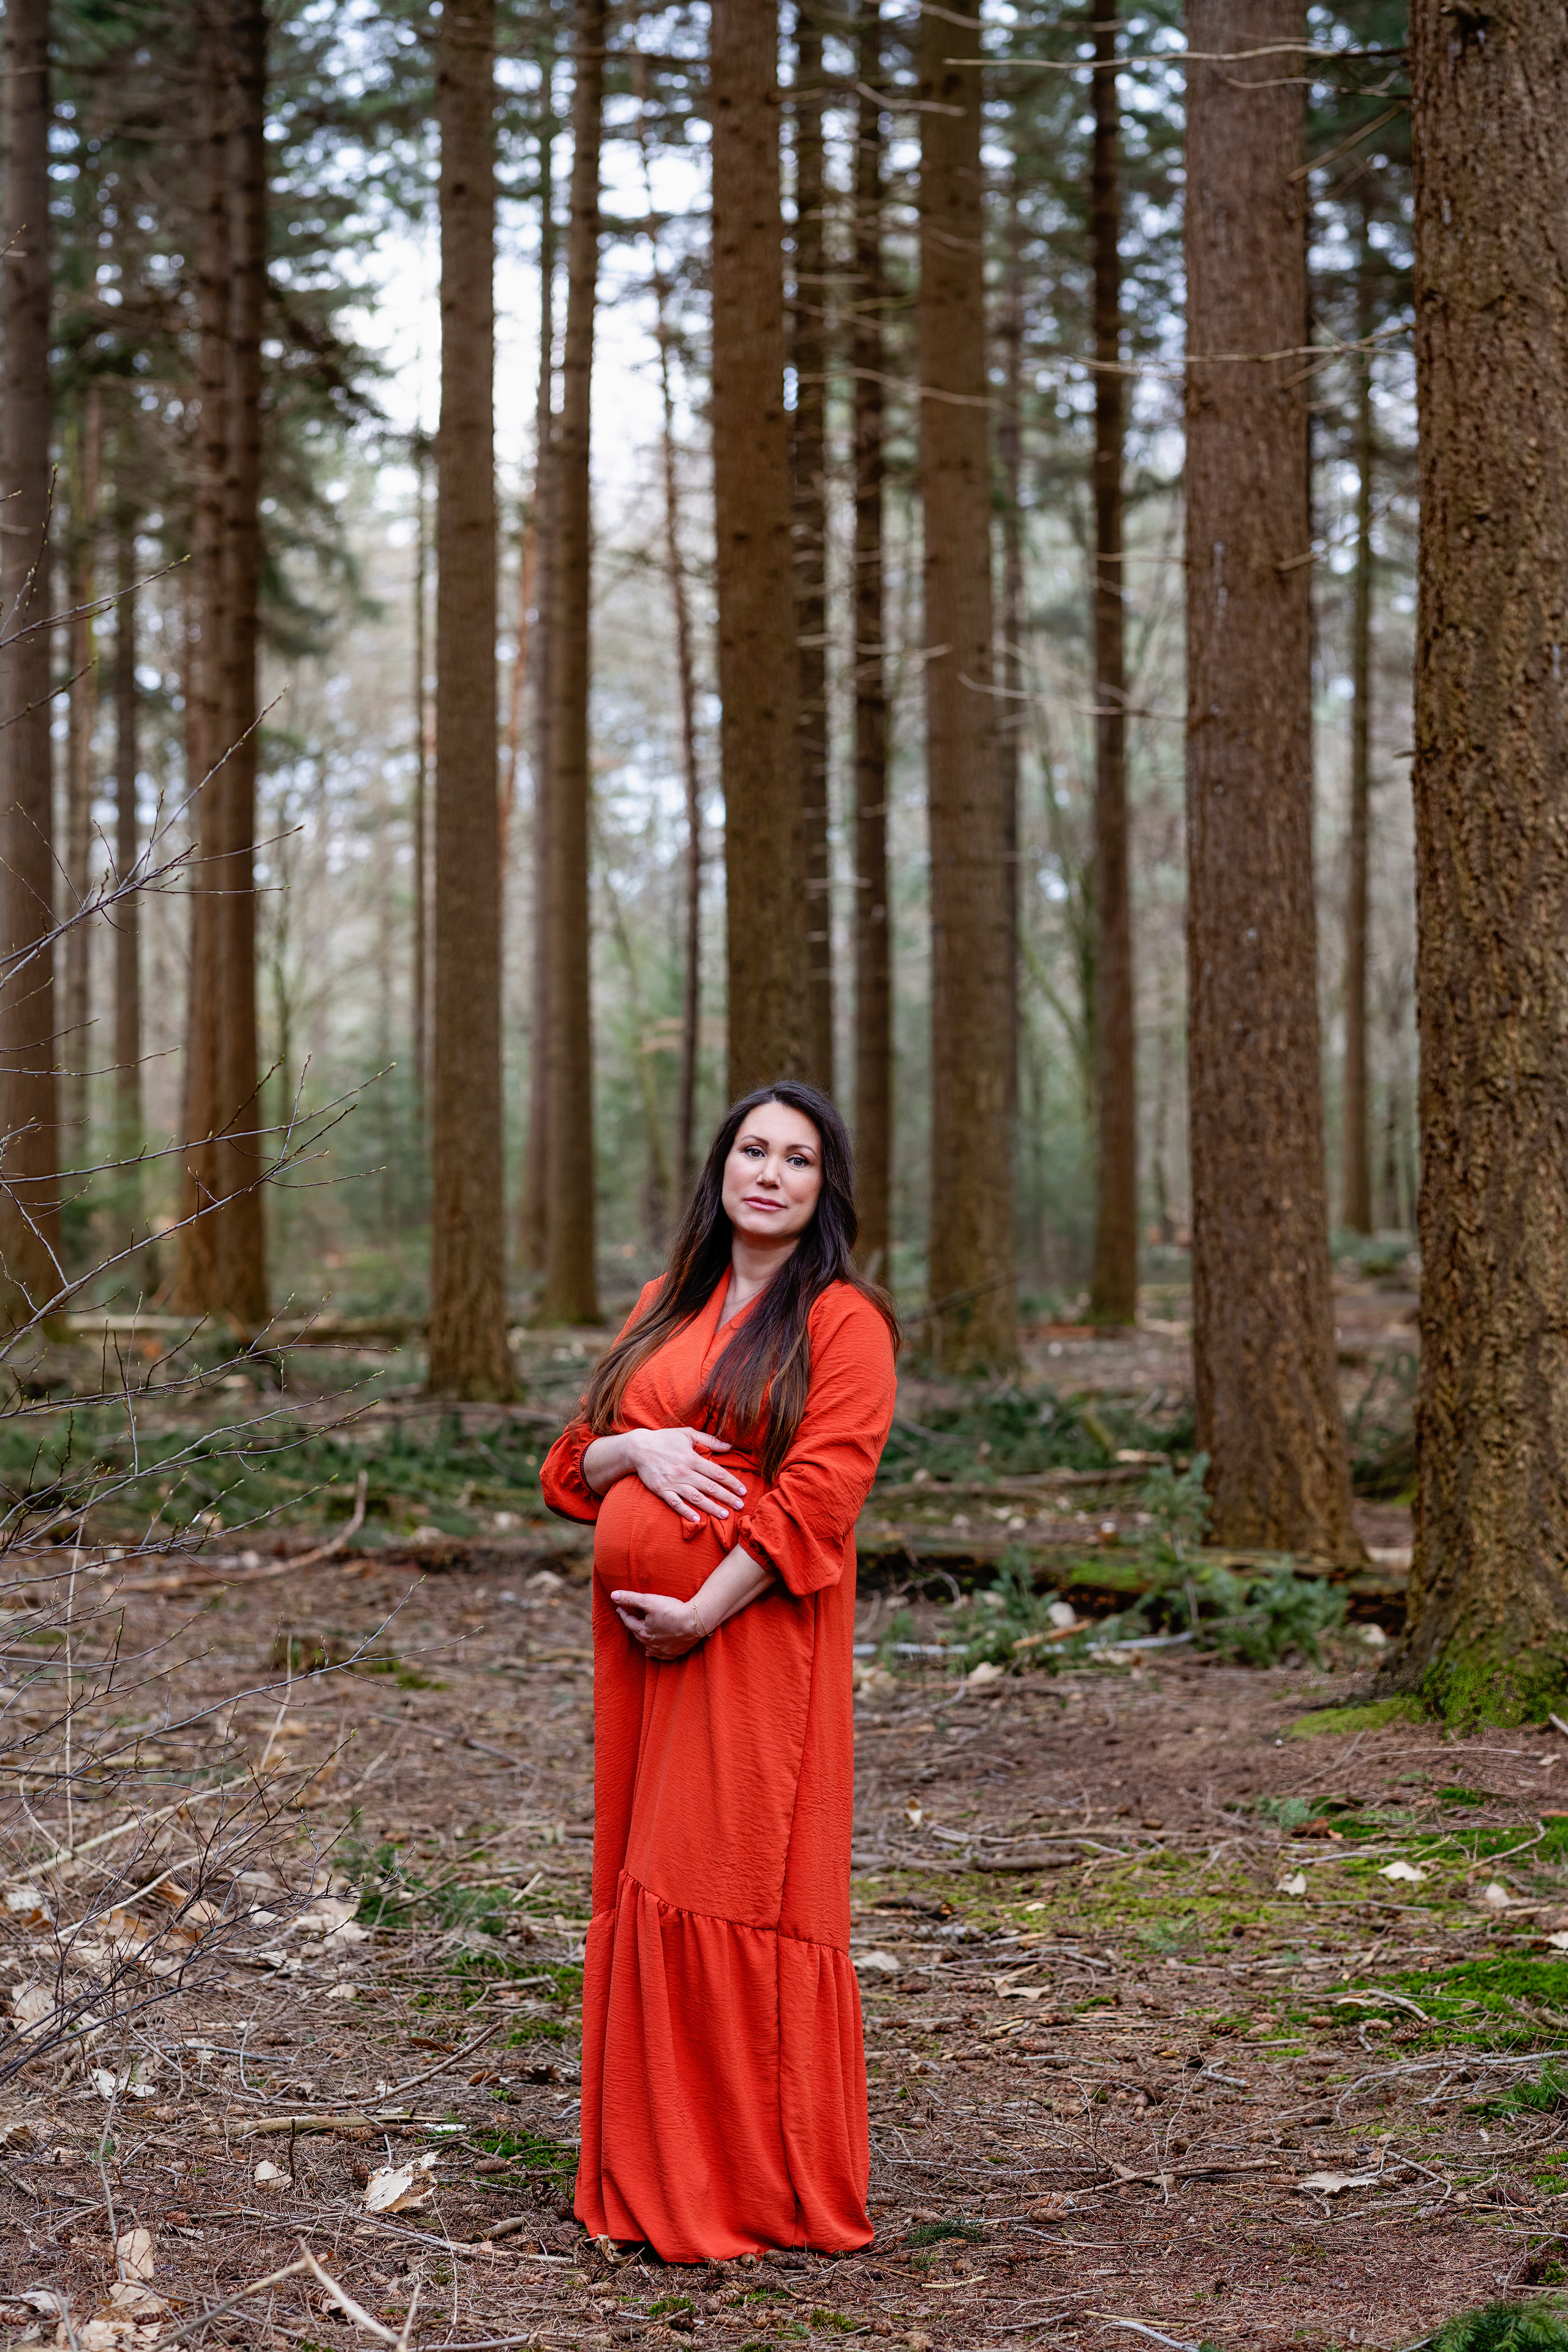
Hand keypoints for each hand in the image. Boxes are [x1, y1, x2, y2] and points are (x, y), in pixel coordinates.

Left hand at [612, 1588, 706, 1659]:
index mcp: (643, 1631)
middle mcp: (650, 1643)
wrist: (695, 1621)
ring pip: (648, 1645)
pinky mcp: (674, 1652)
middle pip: (638, 1633)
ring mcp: (663, 1649)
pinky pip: (661, 1655)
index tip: (619, 1608)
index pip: (629, 1621)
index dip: (623, 1613)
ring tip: (640, 1633)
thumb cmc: (672, 1610)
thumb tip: (613, 1595)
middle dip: (633, 1625)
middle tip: (631, 1617)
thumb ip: (630, 1598)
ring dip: (642, 1639)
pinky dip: (655, 1652)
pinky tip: (652, 1652)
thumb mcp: (649, 1601)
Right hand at [628, 1427, 748, 1525]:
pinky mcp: (662, 1490)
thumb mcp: (687, 1434)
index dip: (731, 1482)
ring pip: (696, 1497)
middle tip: (740, 1505)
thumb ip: (709, 1439)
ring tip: (725, 1515)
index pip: (716, 1472)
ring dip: (711, 1507)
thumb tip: (729, 1445)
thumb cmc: (664, 1439)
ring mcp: (673, 1483)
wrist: (638, 1448)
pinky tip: (697, 1519)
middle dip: (726, 1497)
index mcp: (692, 1458)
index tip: (743, 1490)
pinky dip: (686, 1512)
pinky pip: (676, 1503)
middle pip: (710, 1487)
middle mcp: (684, 1472)